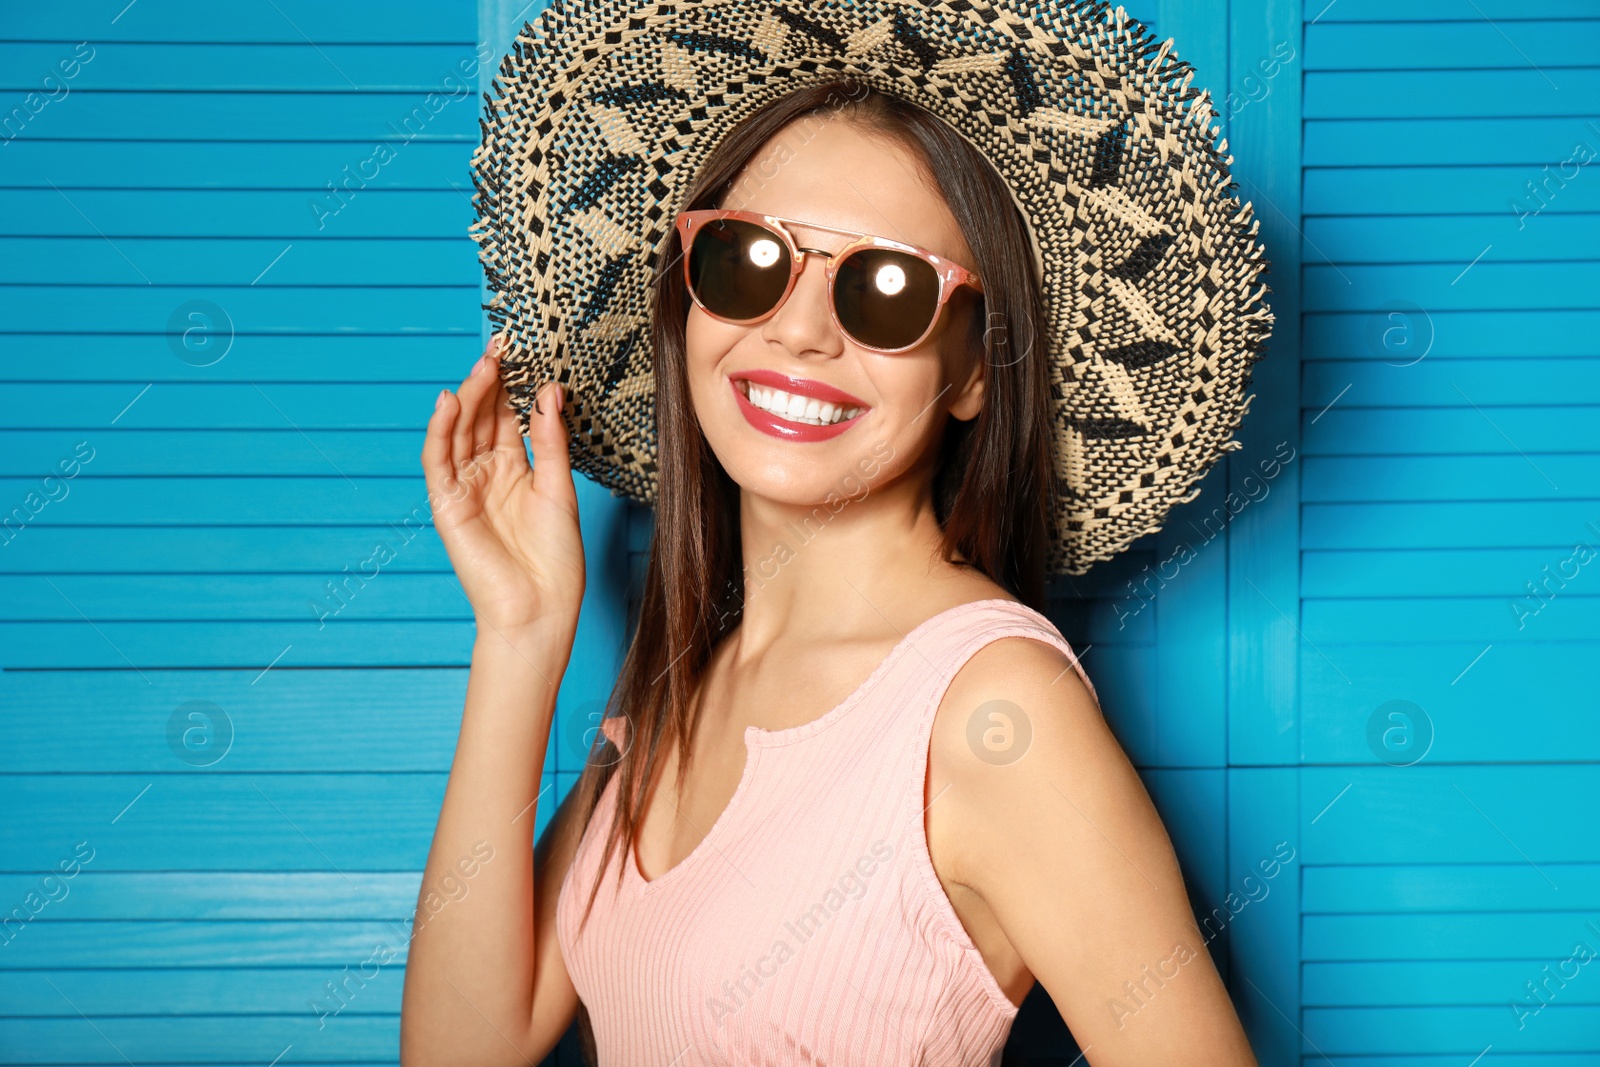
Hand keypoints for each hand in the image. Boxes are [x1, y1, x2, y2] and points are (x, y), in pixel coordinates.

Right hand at [422, 334, 584, 636]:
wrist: (539, 608)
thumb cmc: (555, 559)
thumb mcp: (559, 488)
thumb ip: (551, 440)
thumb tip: (549, 391)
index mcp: (516, 470)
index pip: (508, 417)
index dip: (513, 386)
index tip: (523, 352)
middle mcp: (487, 474)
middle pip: (482, 418)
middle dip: (490, 382)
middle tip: (501, 346)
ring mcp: (465, 488)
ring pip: (460, 432)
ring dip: (469, 397)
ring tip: (484, 364)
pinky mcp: (447, 504)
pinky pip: (439, 461)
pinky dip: (441, 431)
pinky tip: (451, 402)